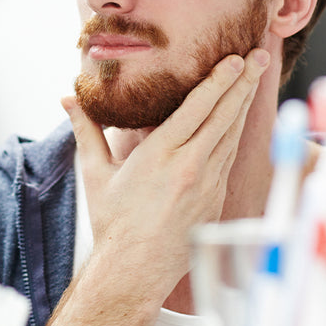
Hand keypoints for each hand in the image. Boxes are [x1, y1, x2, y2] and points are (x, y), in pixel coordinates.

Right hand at [40, 49, 269, 325]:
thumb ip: (86, 130)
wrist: (134, 270)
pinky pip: (229, 159)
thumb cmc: (112, 222)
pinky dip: (235, 135)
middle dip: (243, 83)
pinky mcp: (216, 201)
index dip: (218, 81)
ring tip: (254, 79)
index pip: (197, 108)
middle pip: (224, 116)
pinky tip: (239, 119)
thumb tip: (67, 98)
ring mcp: (207, 185)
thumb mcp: (95, 172)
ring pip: (231, 136)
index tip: (234, 60)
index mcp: (160, 155)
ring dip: (243, 105)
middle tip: (258, 56)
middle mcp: (189, 167)